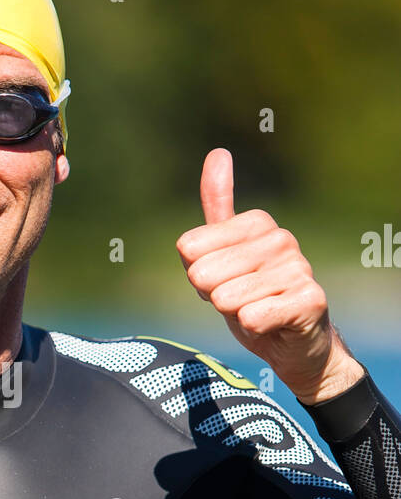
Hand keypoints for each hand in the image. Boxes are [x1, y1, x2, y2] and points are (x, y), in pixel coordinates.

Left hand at [175, 149, 363, 403]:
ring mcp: (298, 268)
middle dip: (212, 296)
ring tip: (255, 312)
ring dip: (232, 314)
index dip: (196, 274)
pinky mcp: (309, 300)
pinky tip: (269, 325)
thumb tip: (218, 152)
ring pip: (226, 297)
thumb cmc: (253, 298)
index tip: (222, 280)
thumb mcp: (223, 253)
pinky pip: (253, 316)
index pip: (189, 248)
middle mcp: (281, 239)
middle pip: (203, 273)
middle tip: (238, 301)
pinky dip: (252, 327)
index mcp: (258, 223)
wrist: (294, 345)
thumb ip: (216, 208)